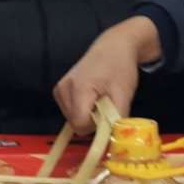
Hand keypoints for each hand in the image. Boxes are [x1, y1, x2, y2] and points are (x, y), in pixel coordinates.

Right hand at [54, 15, 160, 133]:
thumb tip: (113, 137)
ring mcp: (59, 89)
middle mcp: (63, 89)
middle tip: (106, 104)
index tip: (108, 114)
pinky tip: (91, 97)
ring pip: (72, 120)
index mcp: (78, 88)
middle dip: (93, 120)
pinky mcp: (59, 90)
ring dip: (88, 116)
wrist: (113, 47)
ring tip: (99, 98)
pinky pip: (70, 112)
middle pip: (75, 123)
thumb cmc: (120, 67)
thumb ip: (117, 118)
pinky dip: (82, 110)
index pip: (80, 124)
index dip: (96, 125)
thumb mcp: (124, 94)